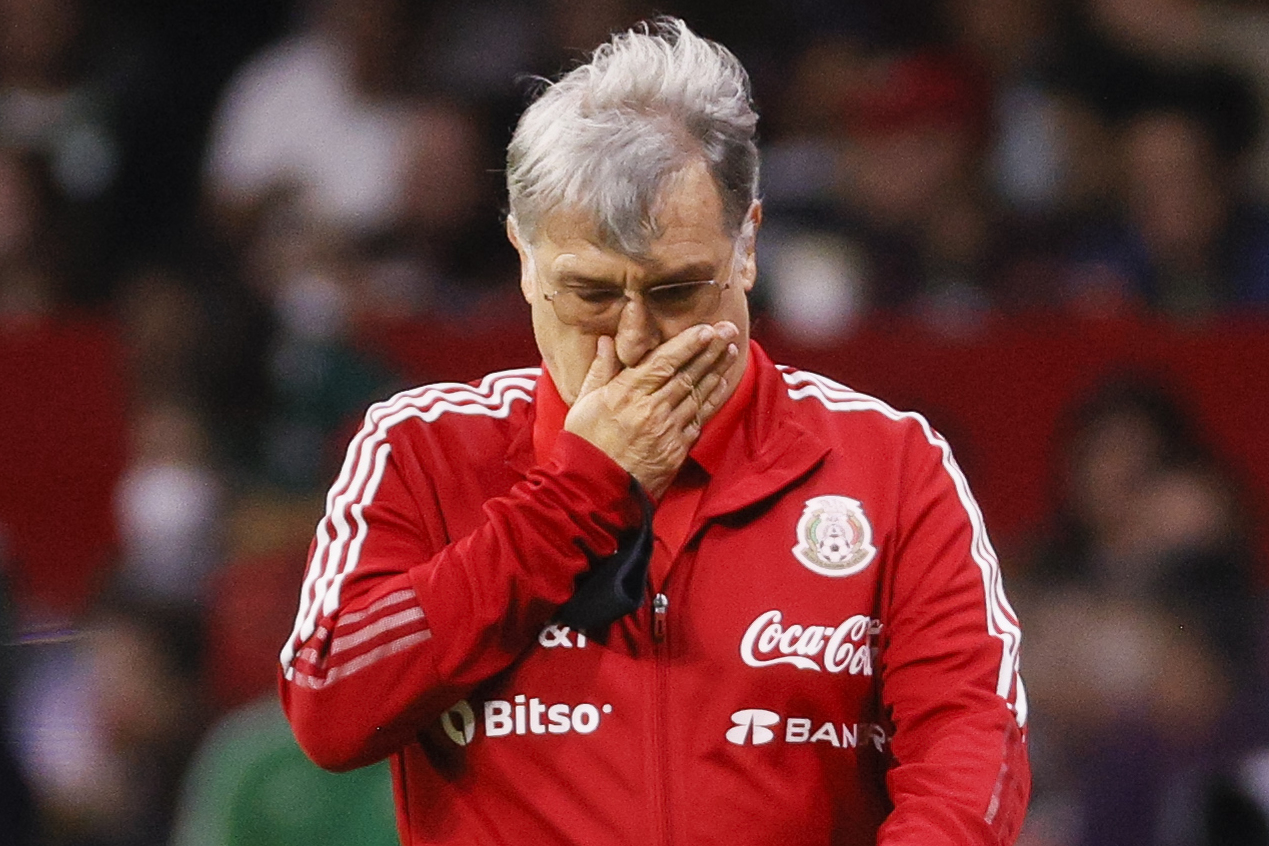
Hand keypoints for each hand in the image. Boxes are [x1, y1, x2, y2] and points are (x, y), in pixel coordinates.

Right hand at [564, 322, 738, 498]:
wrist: (595, 490)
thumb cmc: (585, 443)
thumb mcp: (584, 402)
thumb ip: (601, 370)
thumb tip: (607, 341)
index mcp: (625, 394)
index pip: (663, 362)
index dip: (687, 343)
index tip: (706, 328)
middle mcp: (649, 409)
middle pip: (687, 374)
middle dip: (710, 350)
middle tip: (729, 329)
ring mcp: (666, 431)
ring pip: (697, 394)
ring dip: (716, 371)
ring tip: (729, 351)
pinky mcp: (676, 450)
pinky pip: (698, 419)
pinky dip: (711, 400)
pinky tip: (721, 384)